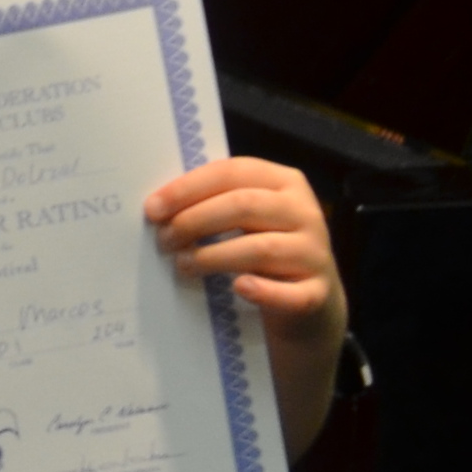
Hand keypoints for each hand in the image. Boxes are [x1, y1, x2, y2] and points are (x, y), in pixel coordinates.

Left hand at [144, 156, 342, 349]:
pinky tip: (238, 287)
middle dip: (194, 221)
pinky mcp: (319, 291)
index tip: (152, 209)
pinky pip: (290, 293)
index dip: (188, 189)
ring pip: (260, 248)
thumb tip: (157, 207)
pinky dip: (262, 291)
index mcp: (284, 182)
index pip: (232, 173)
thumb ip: (214, 203)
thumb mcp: (245, 218)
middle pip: (243, 206)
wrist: (309, 298)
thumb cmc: (263, 246)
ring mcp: (315, 252)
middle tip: (163, 240)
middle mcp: (305, 212)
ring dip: (212, 257)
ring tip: (182, 264)